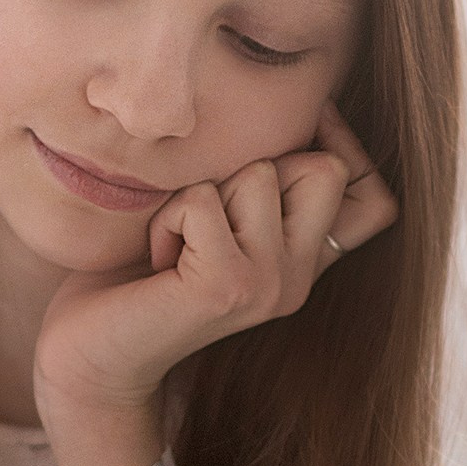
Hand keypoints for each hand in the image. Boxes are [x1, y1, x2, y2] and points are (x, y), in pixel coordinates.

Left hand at [33, 101, 398, 465]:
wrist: (88, 359)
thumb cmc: (135, 277)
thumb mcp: (214, 220)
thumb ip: (258, 187)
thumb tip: (297, 106)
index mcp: (302, 264)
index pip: (378, 202)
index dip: (347, 148)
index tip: (287, 142)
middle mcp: (297, 280)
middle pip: (325, 168)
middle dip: (254, 165)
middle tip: (205, 215)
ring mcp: (269, 286)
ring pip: (259, 174)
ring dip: (199, 191)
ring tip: (176, 241)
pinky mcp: (228, 287)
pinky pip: (202, 200)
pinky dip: (167, 217)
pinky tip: (156, 260)